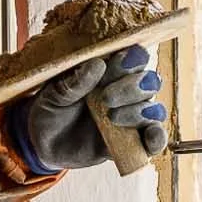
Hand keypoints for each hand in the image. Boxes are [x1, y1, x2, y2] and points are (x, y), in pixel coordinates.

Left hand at [17, 45, 168, 171]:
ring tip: (112, 117)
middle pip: (149, 82)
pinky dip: (157, 138)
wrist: (44, 143)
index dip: (134, 59)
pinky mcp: (131, 142)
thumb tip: (96, 65)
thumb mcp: (52, 95)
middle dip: (132, 88)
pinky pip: (153, 139)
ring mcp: (130, 117)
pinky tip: (150, 137)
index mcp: (109, 72)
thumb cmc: (50, 110)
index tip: (120, 64)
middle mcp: (125, 92)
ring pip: (153, 109)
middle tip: (105, 98)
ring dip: (140, 111)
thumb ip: (73, 82)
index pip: (134, 58)